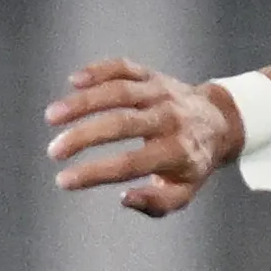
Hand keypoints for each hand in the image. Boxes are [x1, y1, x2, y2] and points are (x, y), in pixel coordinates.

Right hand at [46, 59, 240, 217]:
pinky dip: (98, 70)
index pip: (130, 163)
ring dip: (82, 102)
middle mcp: (170, 118)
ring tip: (51, 117)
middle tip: (54, 151)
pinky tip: (73, 81)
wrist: (219, 121)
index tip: (63, 180)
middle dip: (83, 137)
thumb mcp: (183, 191)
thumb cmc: (191, 162)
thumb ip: (156, 203)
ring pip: (119, 91)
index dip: (95, 172)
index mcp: (177, 151)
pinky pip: (123, 67)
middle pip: (121, 124)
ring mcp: (160, 92)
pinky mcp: (151, 75)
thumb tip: (124, 198)